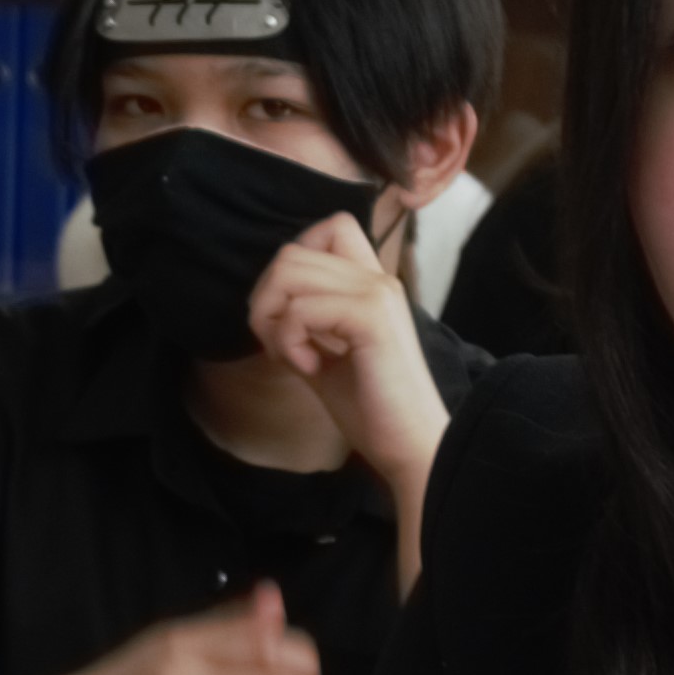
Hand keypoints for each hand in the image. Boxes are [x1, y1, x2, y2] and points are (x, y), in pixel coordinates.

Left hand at [250, 213, 456, 588]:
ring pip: (289, 271)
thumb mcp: (326, 356)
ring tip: (294, 356)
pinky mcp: (372, 318)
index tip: (293, 318)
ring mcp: (377, 294)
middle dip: (266, 299)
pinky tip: (310, 368)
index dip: (293, 263)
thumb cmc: (372, 409)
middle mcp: (377, 279)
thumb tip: (262, 307)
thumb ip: (302, 324)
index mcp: (372, 284)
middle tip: (282, 346)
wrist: (411, 446)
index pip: (328, 227)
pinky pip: (301, 309)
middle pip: (292, 251)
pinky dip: (289, 340)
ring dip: (273, 318)